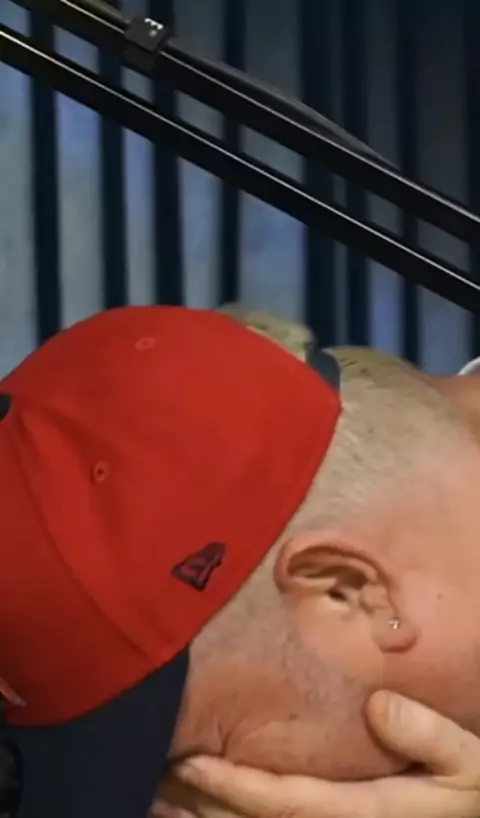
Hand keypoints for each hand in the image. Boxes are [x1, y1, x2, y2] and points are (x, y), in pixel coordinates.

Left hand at [156, 691, 479, 817]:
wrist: (472, 816)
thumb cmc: (470, 796)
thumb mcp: (469, 764)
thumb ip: (429, 734)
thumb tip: (378, 705)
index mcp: (362, 817)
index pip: (281, 804)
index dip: (232, 787)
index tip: (190, 764)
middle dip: (202, 804)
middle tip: (158, 769)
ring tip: (164, 791)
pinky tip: (203, 810)